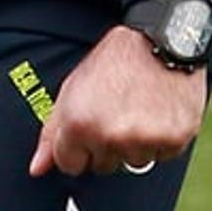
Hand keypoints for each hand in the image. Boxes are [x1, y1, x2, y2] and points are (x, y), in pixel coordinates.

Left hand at [30, 26, 207, 178]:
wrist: (160, 41)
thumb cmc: (113, 63)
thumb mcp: (71, 90)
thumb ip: (51, 133)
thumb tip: (37, 169)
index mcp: (79, 124)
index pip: (69, 166)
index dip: (77, 148)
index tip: (89, 127)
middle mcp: (110, 136)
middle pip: (102, 167)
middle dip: (105, 145)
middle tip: (116, 111)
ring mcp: (144, 140)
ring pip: (134, 163)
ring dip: (135, 144)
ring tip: (139, 109)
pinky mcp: (174, 140)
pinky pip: (162, 156)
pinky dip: (161, 139)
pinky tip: (158, 112)